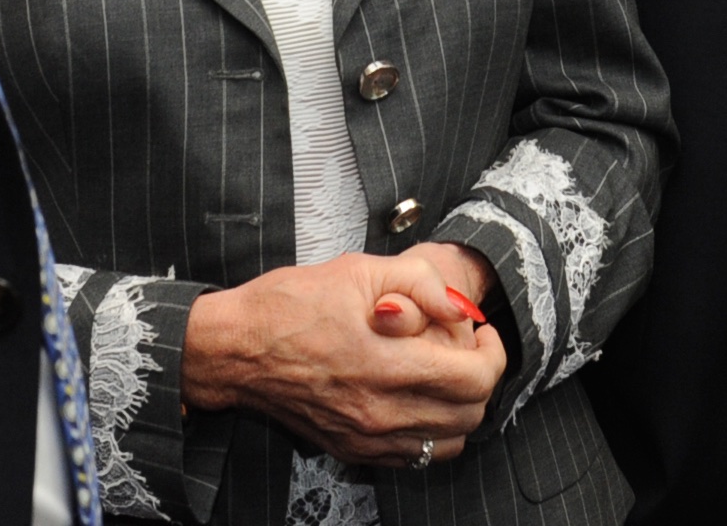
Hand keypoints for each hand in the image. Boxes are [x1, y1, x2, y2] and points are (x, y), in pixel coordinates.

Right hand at [182, 249, 505, 468]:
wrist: (235, 349)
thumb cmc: (288, 306)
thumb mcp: (358, 270)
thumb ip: (419, 282)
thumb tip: (459, 306)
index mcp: (385, 364)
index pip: (476, 378)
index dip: (492, 352)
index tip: (481, 333)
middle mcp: (380, 411)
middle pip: (470, 414)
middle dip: (480, 377)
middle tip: (464, 348)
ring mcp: (366, 438)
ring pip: (449, 442)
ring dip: (459, 408)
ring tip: (442, 373)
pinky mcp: (352, 450)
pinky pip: (416, 456)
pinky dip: (431, 431)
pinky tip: (416, 397)